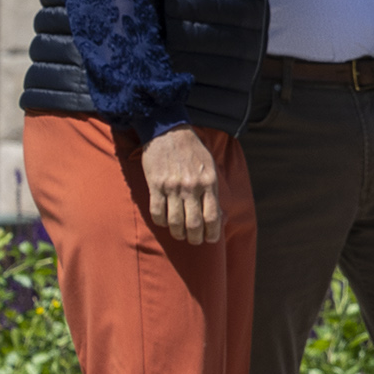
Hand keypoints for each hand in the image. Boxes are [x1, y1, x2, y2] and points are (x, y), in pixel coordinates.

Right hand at [140, 126, 222, 243]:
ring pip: (175, 221)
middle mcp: (192, 187)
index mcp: (209, 183)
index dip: (212, 233)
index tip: (211, 239)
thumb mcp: (210, 167)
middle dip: (195, 238)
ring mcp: (172, 187)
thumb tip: (217, 214)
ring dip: (178, 233)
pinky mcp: (156, 185)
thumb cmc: (193, 151)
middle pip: (194, 223)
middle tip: (194, 241)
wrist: (169, 131)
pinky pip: (157, 212)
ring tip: (180, 235)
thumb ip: (212, 189)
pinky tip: (165, 223)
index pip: (213, 216)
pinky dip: (161, 222)